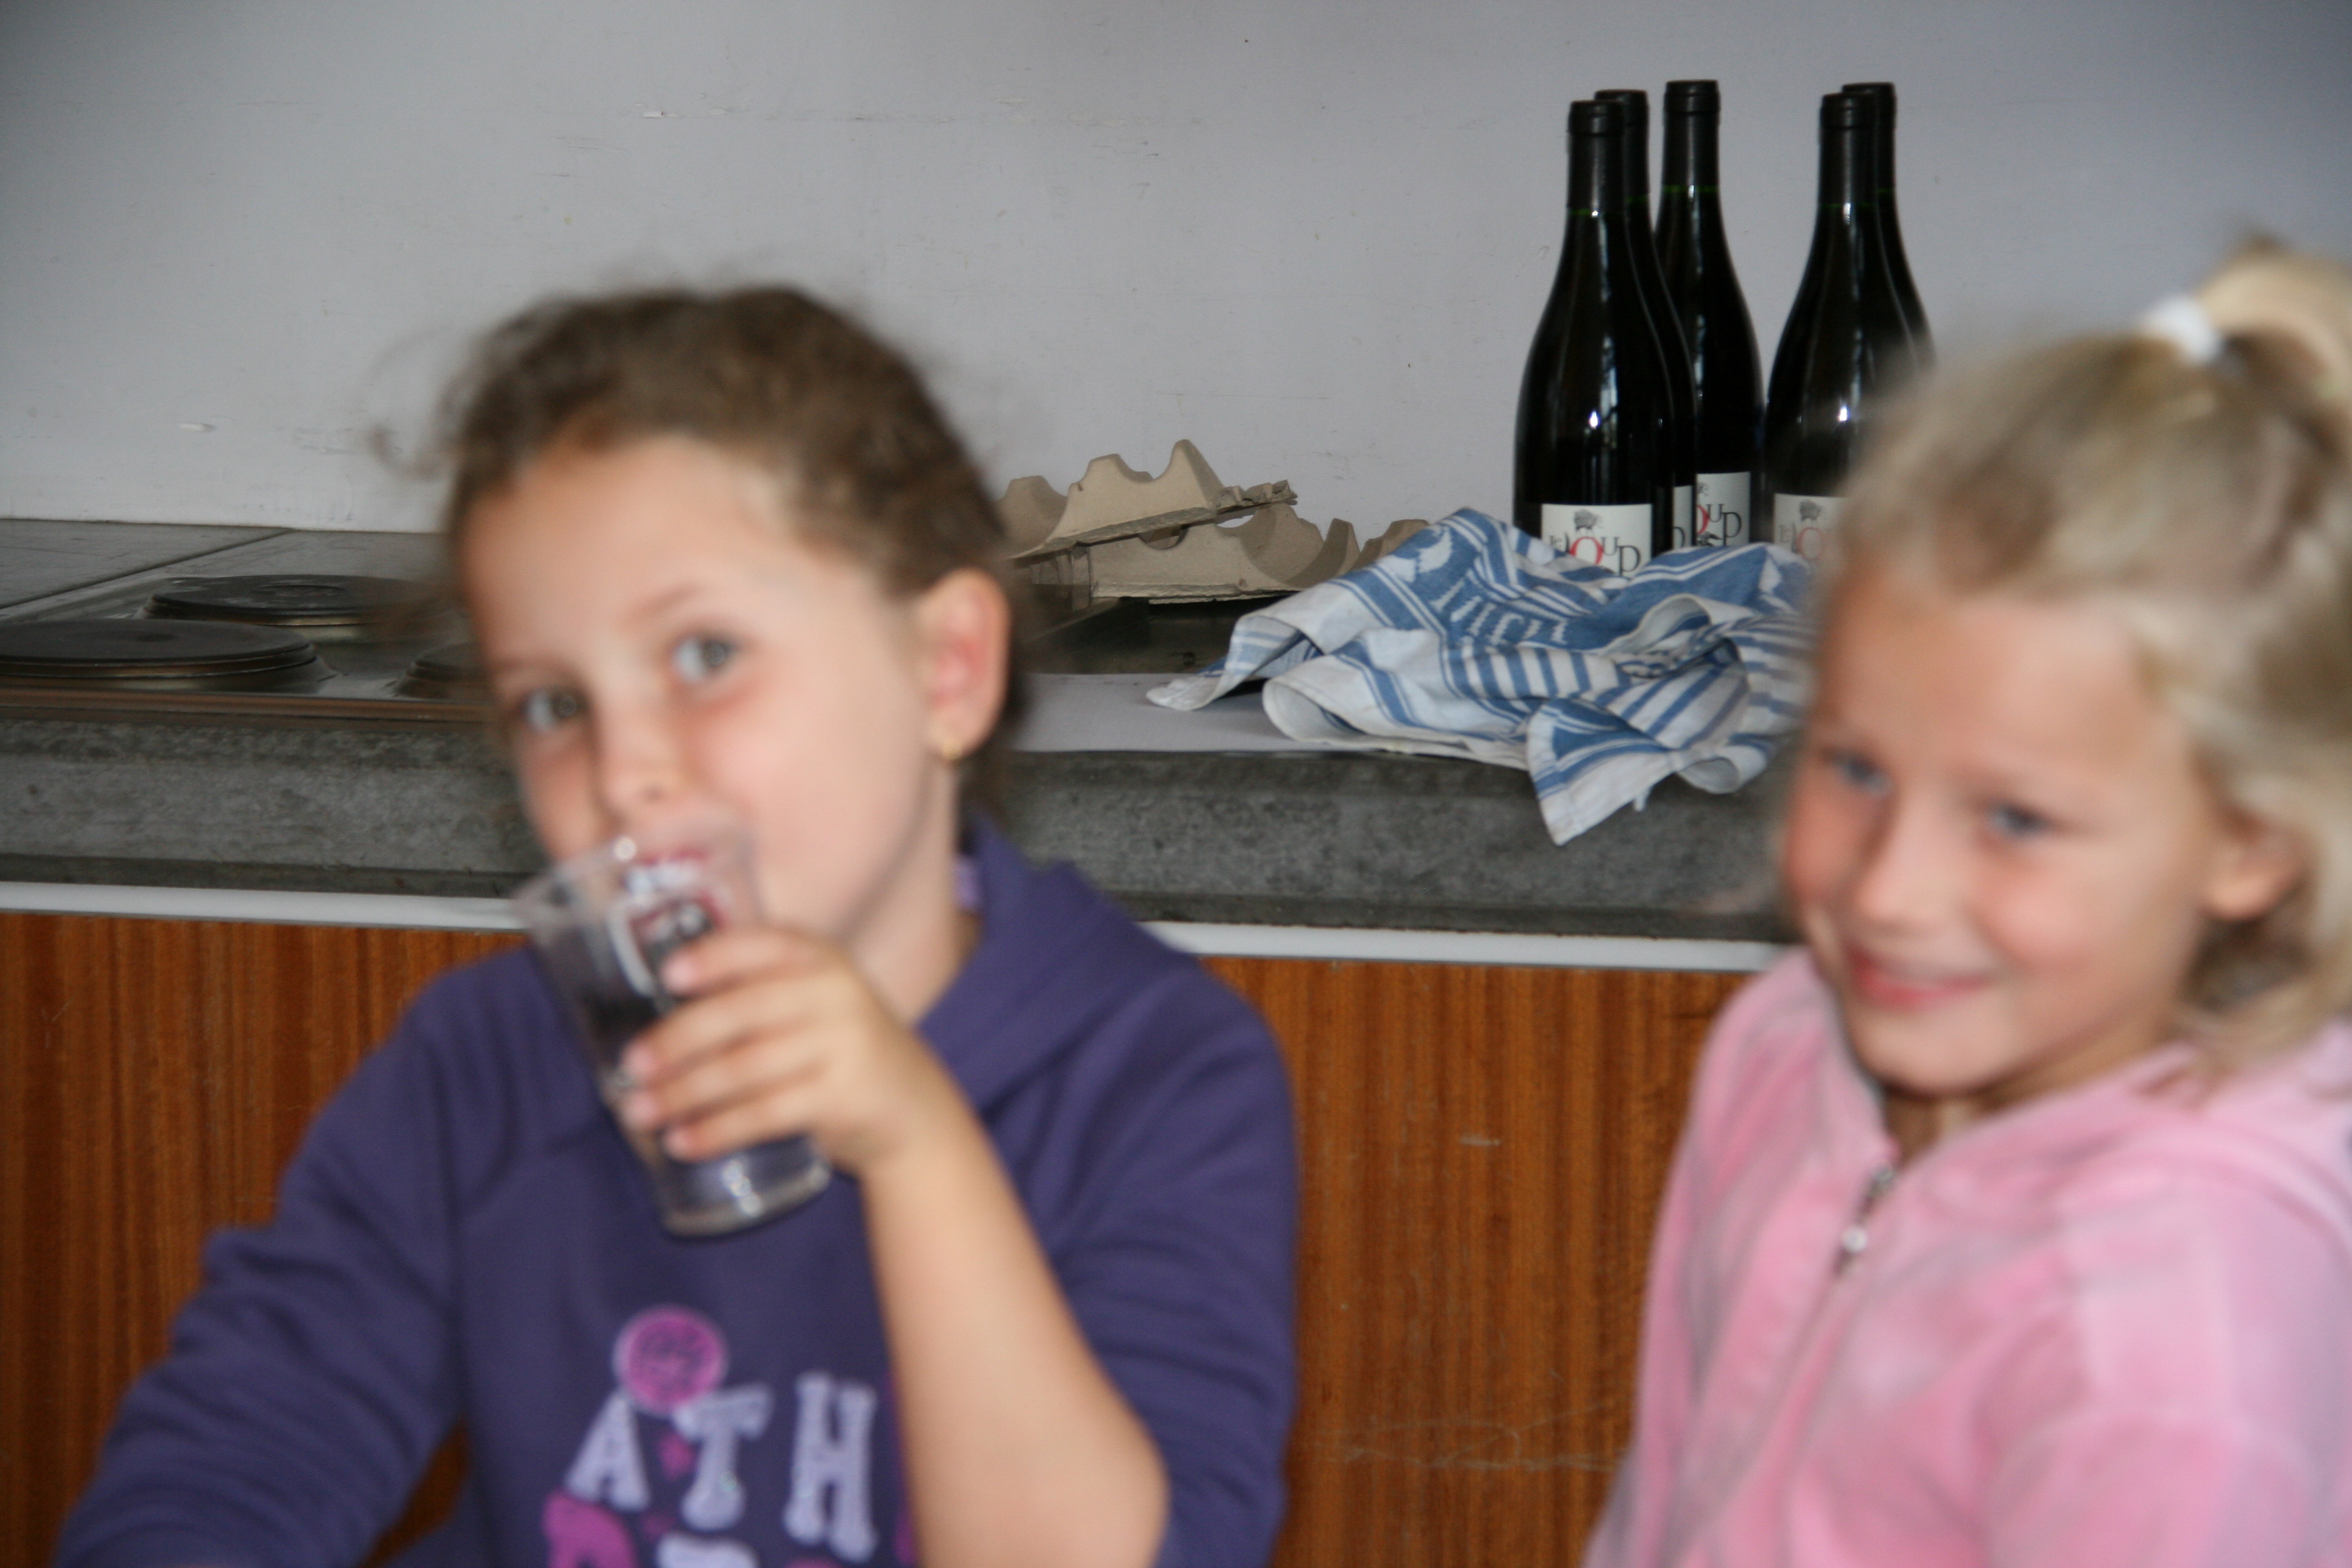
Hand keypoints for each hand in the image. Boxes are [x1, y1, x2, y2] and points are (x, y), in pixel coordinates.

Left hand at [615, 927, 962, 1173]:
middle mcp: (836, 992)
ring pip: (746, 1067)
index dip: (715, 956)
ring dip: (684, 1092)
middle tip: (632, 1065)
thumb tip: (651, 1016)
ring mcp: (844, 1044)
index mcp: (821, 957)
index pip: (764, 944)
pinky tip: (683, 1141)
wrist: (912, 1106)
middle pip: (742, 1012)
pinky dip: (717, 1129)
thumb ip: (754, 991)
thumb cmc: (836, 1048)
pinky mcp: (843, 1097)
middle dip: (678, 1039)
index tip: (670, 975)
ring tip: (640, 1111)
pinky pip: (766, 1113)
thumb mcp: (812, 1002)